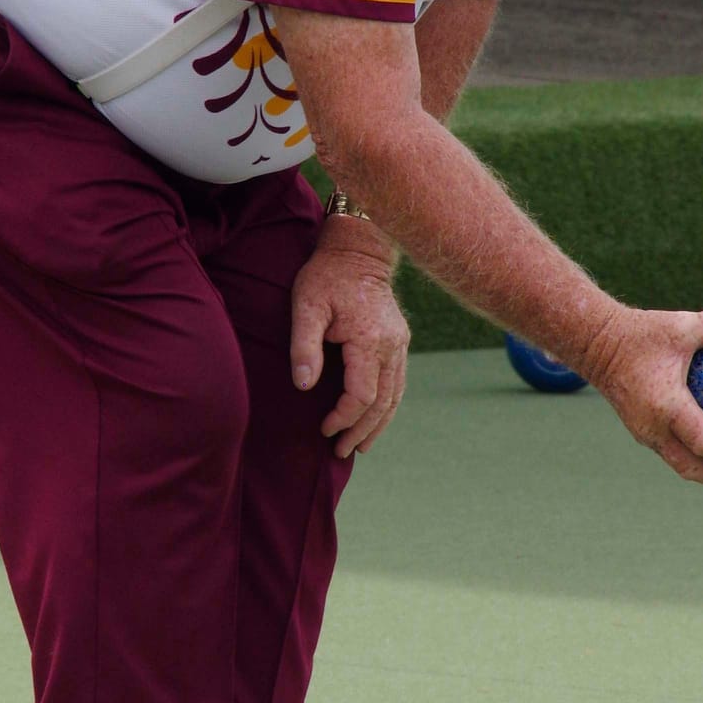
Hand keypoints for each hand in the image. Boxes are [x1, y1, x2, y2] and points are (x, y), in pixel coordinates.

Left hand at [288, 220, 410, 458]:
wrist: (358, 250)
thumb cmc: (326, 277)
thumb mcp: (306, 306)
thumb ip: (304, 346)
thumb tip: (303, 386)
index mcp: (369, 340)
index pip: (361, 395)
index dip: (343, 417)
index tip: (323, 428)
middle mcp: (391, 346)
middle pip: (381, 402)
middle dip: (361, 430)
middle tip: (341, 451)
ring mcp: (399, 345)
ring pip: (395, 396)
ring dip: (378, 425)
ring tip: (360, 447)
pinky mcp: (399, 342)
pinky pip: (397, 383)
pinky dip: (387, 406)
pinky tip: (375, 420)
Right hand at [578, 302, 702, 488]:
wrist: (594, 343)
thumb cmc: (640, 333)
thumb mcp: (683, 324)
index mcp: (666, 407)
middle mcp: (652, 427)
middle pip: (691, 467)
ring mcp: (643, 431)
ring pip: (679, 463)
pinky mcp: (638, 428)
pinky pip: (670, 451)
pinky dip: (693, 456)